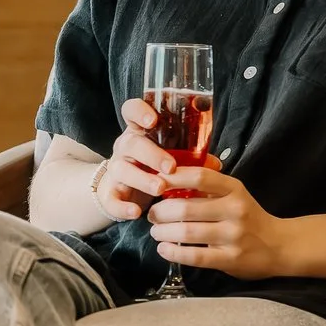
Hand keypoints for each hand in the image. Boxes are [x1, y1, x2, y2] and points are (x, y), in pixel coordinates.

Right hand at [91, 97, 179, 221]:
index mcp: (139, 133)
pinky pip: (111, 199)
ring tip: (160, 189)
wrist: (122, 191)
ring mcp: (116, 170)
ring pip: (121, 170)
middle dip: (152, 154)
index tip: (153, 120)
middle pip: (131, 143)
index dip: (139, 112)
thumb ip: (189, 157)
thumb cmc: (151, 167)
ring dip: (142, 179)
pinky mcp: (110, 193)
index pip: (131, 111)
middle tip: (171, 167)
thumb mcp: (168, 157)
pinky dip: (122, 207)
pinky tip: (136, 213)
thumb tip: (215, 164)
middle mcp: (124, 148)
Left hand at [148, 165, 293, 279]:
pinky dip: (173, 253)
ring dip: (163, 232)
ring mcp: (233, 235)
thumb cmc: (248, 217)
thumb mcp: (234, 194)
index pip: (198, 176)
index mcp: (234, 189)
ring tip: (156, 231)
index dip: (172, 178)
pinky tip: (163, 249)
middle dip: (160, 211)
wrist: (279, 246)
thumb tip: (167, 176)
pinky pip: (195, 256)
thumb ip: (207, 186)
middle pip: (186, 207)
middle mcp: (235, 210)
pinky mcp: (230, 258)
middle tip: (152, 215)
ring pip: (187, 232)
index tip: (155, 182)